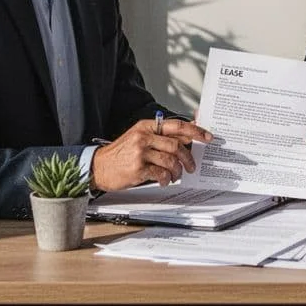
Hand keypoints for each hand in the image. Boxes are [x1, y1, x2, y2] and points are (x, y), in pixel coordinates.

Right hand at [91, 117, 211, 190]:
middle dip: (188, 157)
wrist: (98, 166)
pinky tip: (164, 180)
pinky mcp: (138, 168)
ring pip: (170, 160)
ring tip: (175, 175)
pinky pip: (160, 173)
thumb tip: (185, 136)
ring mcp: (140, 152)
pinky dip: (166, 179)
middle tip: (191, 166)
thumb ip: (159, 136)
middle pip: (176, 145)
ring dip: (177, 171)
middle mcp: (143, 137)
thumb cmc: (120, 153)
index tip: (207, 137)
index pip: (176, 125)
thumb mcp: (138, 137)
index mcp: (146, 126)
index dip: (195, 130)